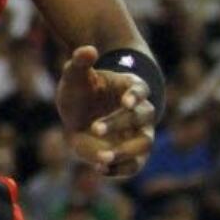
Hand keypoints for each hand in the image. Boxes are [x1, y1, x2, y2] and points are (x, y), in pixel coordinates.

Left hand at [57, 45, 156, 179]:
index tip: (126, 102)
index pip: (140, 90)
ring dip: (126, 151)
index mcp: (131, 88)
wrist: (79, 113)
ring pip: (144, 144)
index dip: (135, 96)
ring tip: (102, 157)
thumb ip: (79, 62)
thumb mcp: (74, 75)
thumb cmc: (81, 91)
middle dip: (119, 123)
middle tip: (95, 128)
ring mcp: (138, 134)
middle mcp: (140, 112)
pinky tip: (100, 169)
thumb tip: (88, 50)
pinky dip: (121, 169)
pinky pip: (134, 166)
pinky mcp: (131, 155)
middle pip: (141, 117)